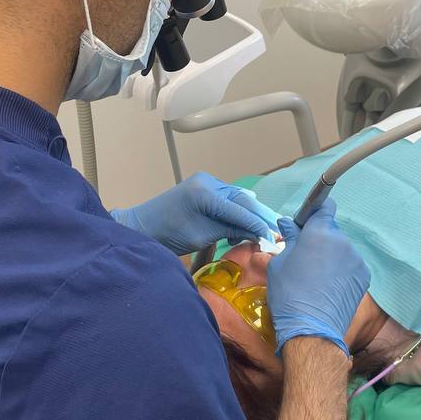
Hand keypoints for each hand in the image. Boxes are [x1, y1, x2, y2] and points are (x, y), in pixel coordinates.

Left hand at [111, 172, 279, 256]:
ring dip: (252, 215)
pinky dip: (239, 212)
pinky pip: (228, 199)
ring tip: (267, 231)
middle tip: (279, 232)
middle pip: (243, 199)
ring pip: (238, 198)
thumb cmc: (166, 235)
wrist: (141, 228)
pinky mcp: (204, 188)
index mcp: (204, 192)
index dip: (258, 224)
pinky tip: (246, 227)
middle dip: (261, 216)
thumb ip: (230, 231)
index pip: (239, 208)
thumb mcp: (201, 236)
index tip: (273, 237)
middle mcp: (208, 181)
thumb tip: (257, 234)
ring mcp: (206, 182)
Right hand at [266, 201, 369, 355]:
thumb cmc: (289, 295)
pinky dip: (342, 271)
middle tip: (306, 258)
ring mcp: (356, 258)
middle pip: (331, 230)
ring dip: (332, 256)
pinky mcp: (364, 275)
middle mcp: (341, 240)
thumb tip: (288, 223)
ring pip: (342, 249)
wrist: (311, 330)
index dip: (316, 212)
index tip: (308, 223)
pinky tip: (329, 287)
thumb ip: (289, 239)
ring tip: (317, 278)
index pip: (324, 206)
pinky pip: (351, 265)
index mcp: (318, 233)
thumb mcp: (279, 264)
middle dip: (320, 239)